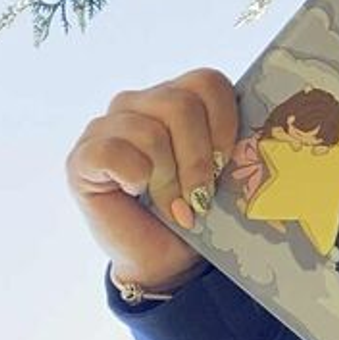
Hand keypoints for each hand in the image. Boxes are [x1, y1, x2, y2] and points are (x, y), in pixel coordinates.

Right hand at [66, 68, 239, 291]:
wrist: (166, 258)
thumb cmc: (198, 211)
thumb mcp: (225, 172)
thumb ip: (235, 142)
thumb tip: (257, 138)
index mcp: (177, 98)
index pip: (207, 81)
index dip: (225, 125)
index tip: (226, 164)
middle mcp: (138, 103)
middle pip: (180, 105)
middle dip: (198, 159)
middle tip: (200, 195)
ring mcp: (105, 127)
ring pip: (150, 132)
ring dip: (169, 179)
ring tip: (174, 205)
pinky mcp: (81, 157)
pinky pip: (113, 152)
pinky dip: (134, 178)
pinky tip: (137, 193)